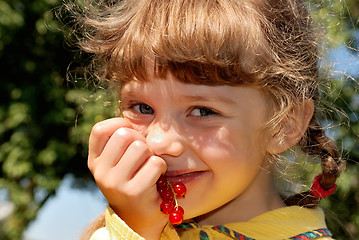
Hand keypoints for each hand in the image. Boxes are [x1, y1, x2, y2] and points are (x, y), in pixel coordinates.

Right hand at [88, 118, 167, 238]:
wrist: (137, 220)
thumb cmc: (131, 182)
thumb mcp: (117, 163)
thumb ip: (120, 142)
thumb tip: (135, 118)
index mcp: (95, 161)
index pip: (100, 129)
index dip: (119, 124)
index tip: (131, 133)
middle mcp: (100, 172)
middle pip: (124, 135)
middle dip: (140, 140)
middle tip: (144, 154)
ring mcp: (115, 183)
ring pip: (140, 147)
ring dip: (152, 155)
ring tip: (149, 167)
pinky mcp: (134, 191)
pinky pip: (155, 163)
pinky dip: (161, 167)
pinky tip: (157, 177)